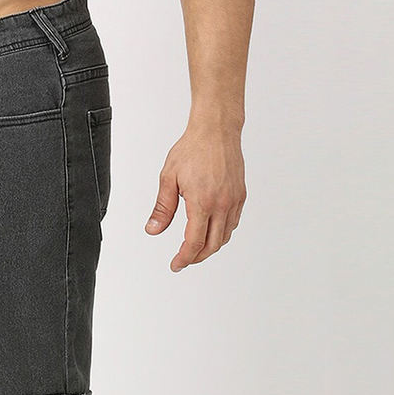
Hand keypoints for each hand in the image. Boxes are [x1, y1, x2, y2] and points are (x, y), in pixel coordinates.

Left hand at [145, 124, 245, 271]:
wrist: (216, 130)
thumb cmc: (192, 149)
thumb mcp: (168, 179)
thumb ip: (162, 209)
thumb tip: (153, 230)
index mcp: (202, 202)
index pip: (194, 242)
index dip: (184, 258)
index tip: (176, 265)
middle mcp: (222, 204)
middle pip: (212, 245)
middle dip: (196, 257)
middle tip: (182, 260)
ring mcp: (234, 200)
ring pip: (225, 236)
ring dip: (210, 248)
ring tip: (194, 249)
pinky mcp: (240, 195)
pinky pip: (233, 223)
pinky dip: (221, 234)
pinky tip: (210, 232)